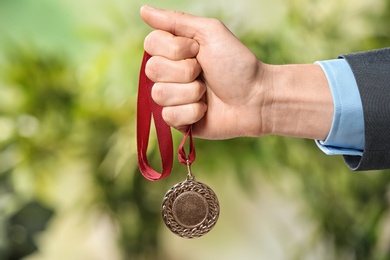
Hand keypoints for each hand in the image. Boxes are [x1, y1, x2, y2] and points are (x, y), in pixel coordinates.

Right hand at [140, 6, 269, 138]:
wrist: (256, 98)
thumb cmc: (236, 63)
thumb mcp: (209, 32)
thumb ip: (176, 21)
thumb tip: (143, 9)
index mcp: (173, 52)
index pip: (150, 44)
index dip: (174, 49)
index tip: (197, 51)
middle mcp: (169, 74)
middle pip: (152, 70)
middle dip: (185, 71)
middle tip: (204, 73)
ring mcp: (172, 98)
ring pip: (159, 94)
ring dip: (190, 92)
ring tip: (207, 93)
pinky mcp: (178, 121)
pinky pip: (169, 116)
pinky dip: (192, 112)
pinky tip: (206, 110)